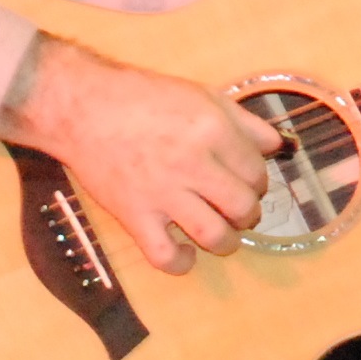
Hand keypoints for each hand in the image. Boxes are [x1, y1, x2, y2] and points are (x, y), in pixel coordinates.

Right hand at [0, 35, 281, 275]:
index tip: (246, 182)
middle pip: (244, 206)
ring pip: (215, 235)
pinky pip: (165, 256)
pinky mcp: (134, 215)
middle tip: (238, 209)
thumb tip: (278, 147)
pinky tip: (185, 253)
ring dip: (227, 241)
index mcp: (214, 130)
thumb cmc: (144, 97)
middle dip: (249, 213)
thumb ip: (245, 122)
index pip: (257, 172)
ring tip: (222, 234)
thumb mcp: (203, 96)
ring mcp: (163, 193)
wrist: (82, 107)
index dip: (258, 181)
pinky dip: (181, 263)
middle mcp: (193, 163)